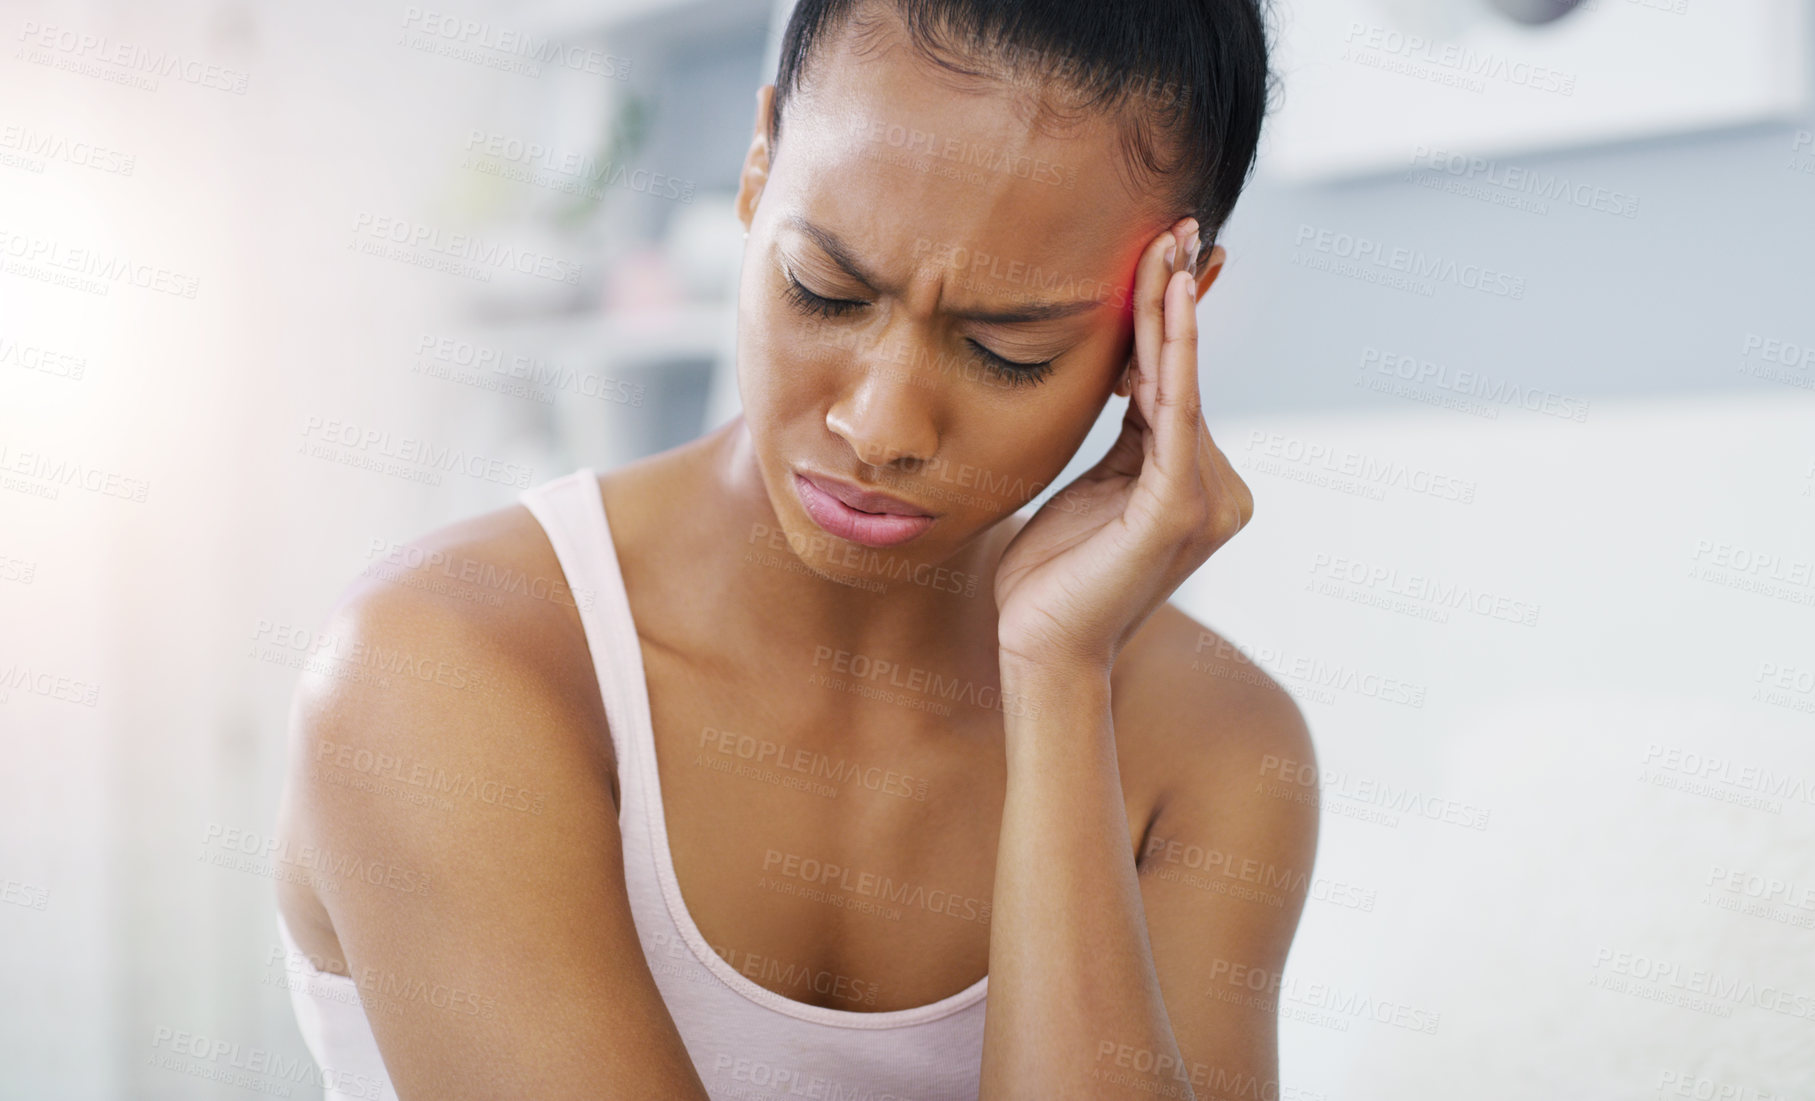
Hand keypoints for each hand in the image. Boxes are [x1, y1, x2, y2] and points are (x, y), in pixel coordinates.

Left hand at [993, 217, 1254, 670]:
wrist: (1038, 649)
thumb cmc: (1050, 577)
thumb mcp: (1089, 486)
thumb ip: (1122, 436)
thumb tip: (1127, 368)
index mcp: (1192, 481)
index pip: (1179, 383)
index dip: (1175, 317)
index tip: (1172, 251)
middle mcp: (1217, 487)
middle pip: (1184, 375)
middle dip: (1178, 298)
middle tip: (1178, 224)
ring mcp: (1207, 499)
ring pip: (1180, 384)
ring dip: (1170, 311)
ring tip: (1167, 244)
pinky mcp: (1179, 508)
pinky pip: (1175, 412)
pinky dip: (1174, 352)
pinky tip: (1169, 300)